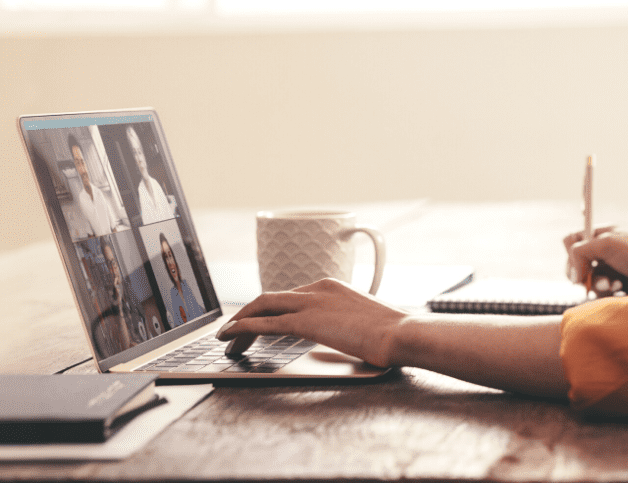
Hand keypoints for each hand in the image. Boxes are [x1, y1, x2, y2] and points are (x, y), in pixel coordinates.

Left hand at [216, 278, 406, 368]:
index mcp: (332, 287)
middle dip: (248, 314)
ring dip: (240, 322)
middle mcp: (318, 288)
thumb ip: (345, 324)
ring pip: (262, 307)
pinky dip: (243, 329)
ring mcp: (311, 302)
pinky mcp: (306, 321)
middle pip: (271, 298)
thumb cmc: (392, 333)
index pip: (291, 296)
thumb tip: (340, 338)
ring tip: (226, 340)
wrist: (401, 333)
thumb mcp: (363, 323)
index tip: (260, 324)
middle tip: (234, 332)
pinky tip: (230, 338)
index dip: (270, 310)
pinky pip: (265, 323)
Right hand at [563, 226, 627, 296]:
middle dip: (585, 274)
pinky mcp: (619, 289)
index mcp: (604, 235)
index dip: (572, 254)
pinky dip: (606, 296)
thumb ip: (581, 251)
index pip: (573, 241)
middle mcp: (606, 252)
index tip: (581, 265)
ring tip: (614, 286)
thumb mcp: (608, 244)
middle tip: (600, 278)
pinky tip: (620, 292)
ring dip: (597, 285)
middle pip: (577, 264)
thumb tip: (573, 275)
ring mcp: (612, 271)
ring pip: (587, 282)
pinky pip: (599, 296)